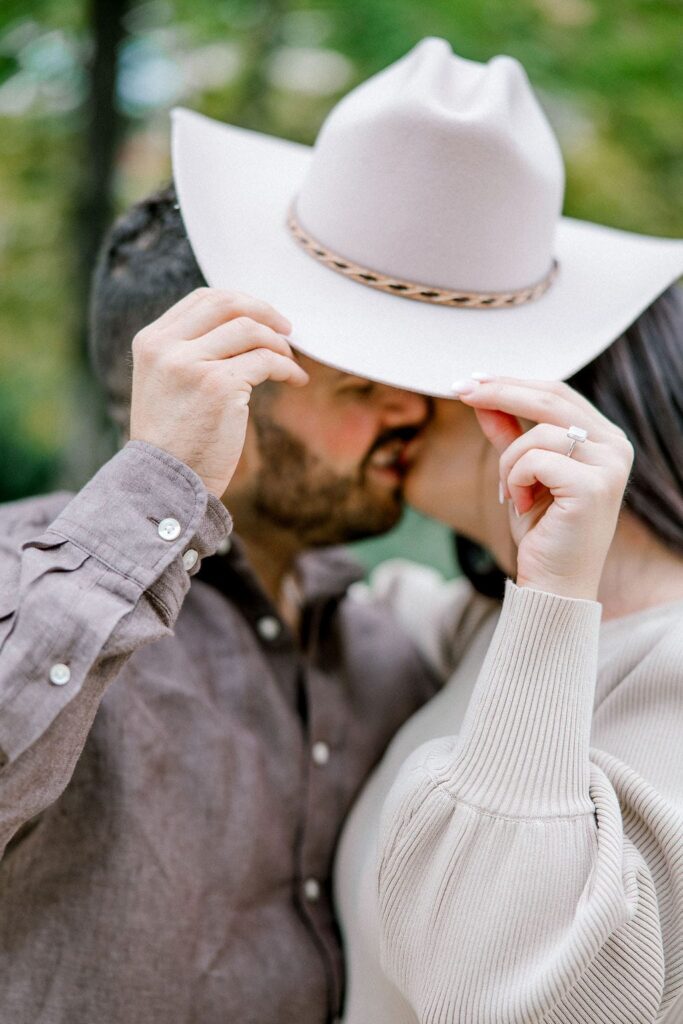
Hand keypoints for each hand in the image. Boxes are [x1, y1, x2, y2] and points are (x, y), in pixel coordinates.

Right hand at [129, 288, 307, 497]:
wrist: (165, 482)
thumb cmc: (173, 440)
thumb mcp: (165, 384)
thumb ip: (188, 352)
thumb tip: (243, 328)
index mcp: (150, 342)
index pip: (202, 299)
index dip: (241, 303)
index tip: (263, 319)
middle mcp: (167, 347)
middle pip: (227, 303)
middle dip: (264, 311)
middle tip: (287, 330)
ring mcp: (192, 365)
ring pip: (250, 329)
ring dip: (279, 344)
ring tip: (291, 362)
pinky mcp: (219, 386)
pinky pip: (266, 361)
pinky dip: (288, 367)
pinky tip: (295, 379)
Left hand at [456, 378, 633, 600]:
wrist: (553, 582)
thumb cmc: (541, 530)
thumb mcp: (519, 471)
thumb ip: (507, 432)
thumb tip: (480, 394)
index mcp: (604, 438)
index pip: (557, 392)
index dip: (512, 381)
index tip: (471, 380)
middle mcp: (616, 446)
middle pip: (551, 396)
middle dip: (499, 391)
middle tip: (461, 390)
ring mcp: (610, 466)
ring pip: (538, 433)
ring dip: (508, 461)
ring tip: (511, 493)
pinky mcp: (593, 487)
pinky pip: (535, 460)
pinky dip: (515, 479)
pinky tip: (522, 504)